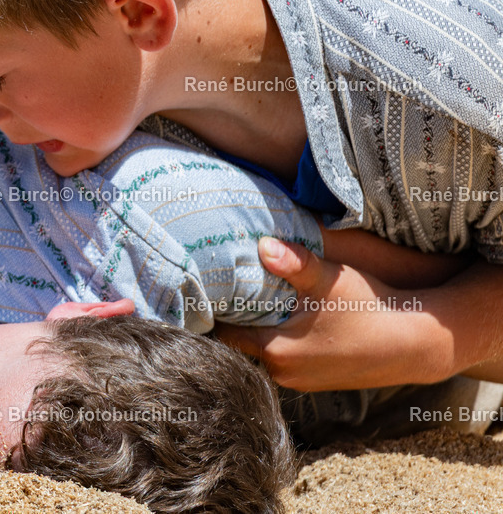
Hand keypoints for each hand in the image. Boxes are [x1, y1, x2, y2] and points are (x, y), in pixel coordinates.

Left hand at [213, 237, 453, 390]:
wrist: (414, 343)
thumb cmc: (369, 309)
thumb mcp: (329, 280)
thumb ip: (293, 263)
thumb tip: (262, 244)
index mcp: (276, 351)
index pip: (224, 335)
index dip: (215, 312)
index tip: (208, 290)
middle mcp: (282, 373)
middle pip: (240, 344)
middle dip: (234, 319)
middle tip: (226, 290)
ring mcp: (299, 380)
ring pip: (261, 352)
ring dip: (257, 330)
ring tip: (251, 301)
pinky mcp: (314, 380)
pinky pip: (282, 359)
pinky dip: (277, 340)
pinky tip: (284, 318)